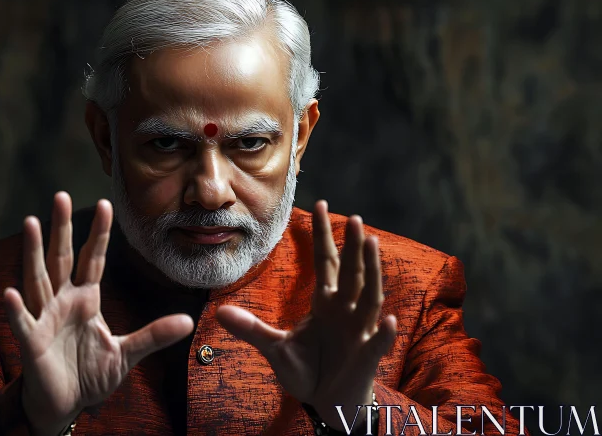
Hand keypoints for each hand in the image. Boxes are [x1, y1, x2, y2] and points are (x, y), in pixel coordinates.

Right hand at [3, 192, 193, 435]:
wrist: (66, 403)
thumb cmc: (90, 374)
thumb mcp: (127, 353)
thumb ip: (153, 335)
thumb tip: (188, 321)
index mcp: (85, 300)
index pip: (93, 260)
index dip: (99, 234)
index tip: (105, 205)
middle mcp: (62, 302)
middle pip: (61, 258)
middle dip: (61, 228)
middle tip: (59, 196)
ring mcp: (44, 319)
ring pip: (38, 279)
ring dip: (33, 252)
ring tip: (30, 222)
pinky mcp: (32, 344)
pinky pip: (23, 324)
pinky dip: (17, 310)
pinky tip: (10, 293)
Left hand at [217, 200, 396, 430]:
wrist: (328, 402)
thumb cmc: (307, 370)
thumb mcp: (274, 348)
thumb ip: (251, 329)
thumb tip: (218, 312)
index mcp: (326, 304)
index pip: (326, 262)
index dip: (324, 235)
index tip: (321, 204)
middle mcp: (346, 311)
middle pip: (351, 272)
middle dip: (353, 246)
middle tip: (355, 219)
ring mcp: (359, 332)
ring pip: (369, 297)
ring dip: (372, 272)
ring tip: (372, 245)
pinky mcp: (365, 357)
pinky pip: (375, 344)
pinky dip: (382, 333)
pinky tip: (387, 320)